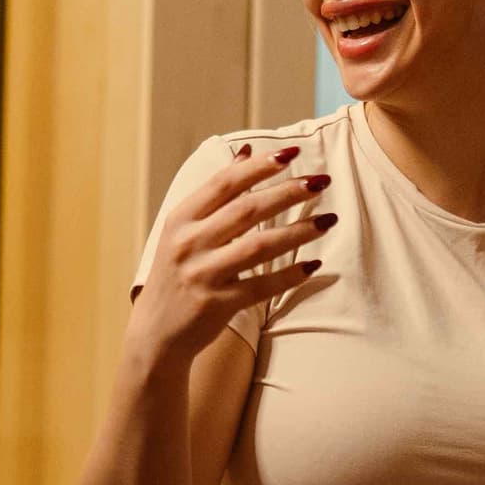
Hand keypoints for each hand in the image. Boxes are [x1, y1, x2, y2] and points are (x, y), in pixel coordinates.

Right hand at [123, 143, 332, 373]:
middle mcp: (189, 243)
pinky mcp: (216, 304)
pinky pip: (261, 287)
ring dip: (298, 232)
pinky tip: (314, 265)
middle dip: (287, 193)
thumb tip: (248, 152)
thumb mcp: (185, 229)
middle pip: (247, 210)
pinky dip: (289, 275)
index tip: (293, 154)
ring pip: (258, 246)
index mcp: (181, 219)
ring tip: (328, 221)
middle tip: (320, 182)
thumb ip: (216, 193)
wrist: (156, 332)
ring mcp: (202, 275)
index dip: (260, 167)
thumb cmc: (177, 273)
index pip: (225, 183)